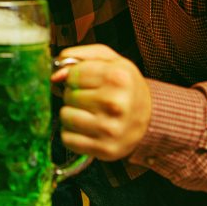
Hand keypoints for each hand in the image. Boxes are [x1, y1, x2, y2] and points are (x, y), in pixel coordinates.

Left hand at [53, 44, 150, 161]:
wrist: (150, 118)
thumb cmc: (124, 85)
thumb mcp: (110, 60)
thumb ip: (79, 56)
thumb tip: (55, 75)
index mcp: (118, 78)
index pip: (73, 75)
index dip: (75, 76)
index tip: (88, 81)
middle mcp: (115, 104)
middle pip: (68, 95)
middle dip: (75, 94)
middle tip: (91, 98)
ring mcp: (110, 129)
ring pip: (65, 116)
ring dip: (72, 113)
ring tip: (88, 112)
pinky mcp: (105, 149)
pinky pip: (68, 139)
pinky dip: (72, 133)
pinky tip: (87, 128)